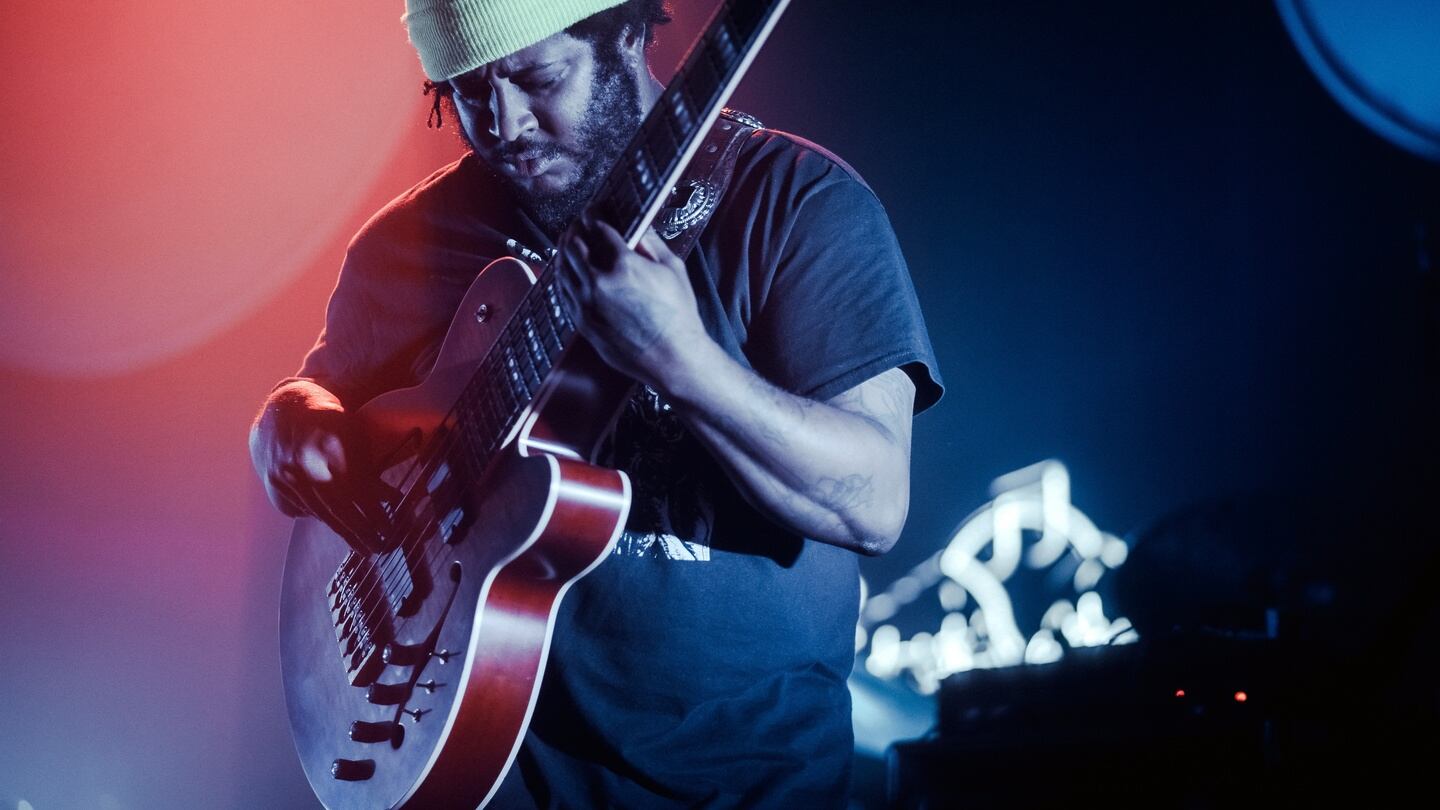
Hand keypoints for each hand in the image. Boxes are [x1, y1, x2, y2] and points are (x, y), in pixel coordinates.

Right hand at [249, 382, 393, 552]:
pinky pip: (300, 511)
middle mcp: (306, 465)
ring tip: (366, 548)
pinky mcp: (275, 487)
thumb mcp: (354, 436)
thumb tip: (390, 500)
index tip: (392, 528)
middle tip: (382, 548)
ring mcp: (286, 478)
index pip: (358, 491)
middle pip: (339, 509)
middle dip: (363, 533)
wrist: (284, 410)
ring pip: (321, 514)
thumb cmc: (329, 421)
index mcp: (330, 448)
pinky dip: (319, 517)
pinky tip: (336, 526)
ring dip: (346, 534)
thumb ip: (369, 467)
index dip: (375, 514)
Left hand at [556, 216, 707, 388]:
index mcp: (623, 265)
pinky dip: (563, 276)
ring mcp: (586, 305)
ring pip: (563, 269)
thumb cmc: (678, 315)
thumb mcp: (673, 269)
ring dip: (564, 251)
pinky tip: (567, 270)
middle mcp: (598, 283)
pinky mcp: (582, 322)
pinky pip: (564, 292)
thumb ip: (651, 243)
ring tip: (568, 242)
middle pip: (574, 246)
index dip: (594, 214)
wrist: (672, 357)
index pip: (598, 228)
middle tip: (579, 222)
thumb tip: (638, 226)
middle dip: (575, 229)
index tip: (594, 209)